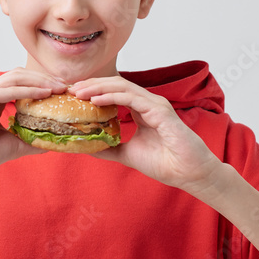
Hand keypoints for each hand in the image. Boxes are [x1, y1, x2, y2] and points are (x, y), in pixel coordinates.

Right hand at [0, 67, 68, 185]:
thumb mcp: (12, 146)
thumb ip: (29, 140)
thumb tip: (51, 143)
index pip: (20, 84)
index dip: (41, 84)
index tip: (61, 91)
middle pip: (19, 76)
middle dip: (43, 78)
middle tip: (65, 86)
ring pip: (15, 78)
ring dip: (39, 81)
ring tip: (58, 87)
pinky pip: (8, 90)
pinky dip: (28, 90)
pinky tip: (45, 93)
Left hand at [67, 75, 222, 194]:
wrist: (188, 174)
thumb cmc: (164, 162)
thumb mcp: (127, 154)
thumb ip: (110, 147)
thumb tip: (87, 147)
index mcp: (141, 109)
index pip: (114, 91)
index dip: (93, 90)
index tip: (73, 95)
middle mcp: (147, 102)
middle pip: (115, 84)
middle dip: (92, 85)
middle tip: (71, 90)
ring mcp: (154, 104)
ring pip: (122, 86)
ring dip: (98, 87)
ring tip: (78, 93)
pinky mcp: (159, 111)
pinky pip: (131, 97)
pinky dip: (111, 96)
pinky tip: (96, 100)